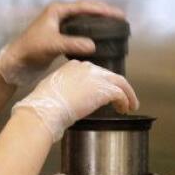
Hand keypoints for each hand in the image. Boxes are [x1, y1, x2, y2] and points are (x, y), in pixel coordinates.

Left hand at [0, 0, 125, 86]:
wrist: (16, 61)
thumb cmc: (30, 49)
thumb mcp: (52, 45)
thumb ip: (72, 44)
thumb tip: (93, 45)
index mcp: (57, 10)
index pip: (84, 6)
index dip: (103, 10)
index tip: (118, 14)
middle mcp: (59, 14)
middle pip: (86, 10)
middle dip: (103, 13)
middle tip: (121, 18)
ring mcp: (59, 24)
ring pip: (83, 19)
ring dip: (98, 21)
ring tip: (114, 26)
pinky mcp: (59, 35)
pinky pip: (79, 30)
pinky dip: (90, 32)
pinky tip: (99, 38)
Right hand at [11, 61, 138, 141]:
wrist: (46, 109)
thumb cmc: (44, 105)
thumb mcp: (53, 90)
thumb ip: (65, 90)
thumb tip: (69, 99)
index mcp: (73, 66)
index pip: (93, 72)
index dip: (101, 82)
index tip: (103, 92)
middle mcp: (87, 67)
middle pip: (109, 75)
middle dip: (116, 87)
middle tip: (122, 98)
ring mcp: (97, 77)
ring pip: (119, 82)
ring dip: (127, 94)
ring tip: (130, 105)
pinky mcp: (105, 89)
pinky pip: (121, 94)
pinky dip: (126, 101)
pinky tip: (125, 108)